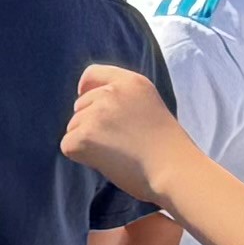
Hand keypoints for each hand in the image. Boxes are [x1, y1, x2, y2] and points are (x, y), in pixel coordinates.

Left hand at [58, 59, 182, 198]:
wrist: (175, 171)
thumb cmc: (168, 149)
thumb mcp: (149, 107)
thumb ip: (123, 101)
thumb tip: (90, 110)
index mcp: (131, 82)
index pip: (92, 73)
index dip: (86, 89)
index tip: (88, 102)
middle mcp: (111, 92)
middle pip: (80, 105)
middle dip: (90, 124)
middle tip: (119, 143)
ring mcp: (96, 113)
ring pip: (73, 126)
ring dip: (87, 142)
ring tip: (118, 154)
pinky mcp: (84, 136)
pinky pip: (68, 145)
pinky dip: (81, 157)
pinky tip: (107, 162)